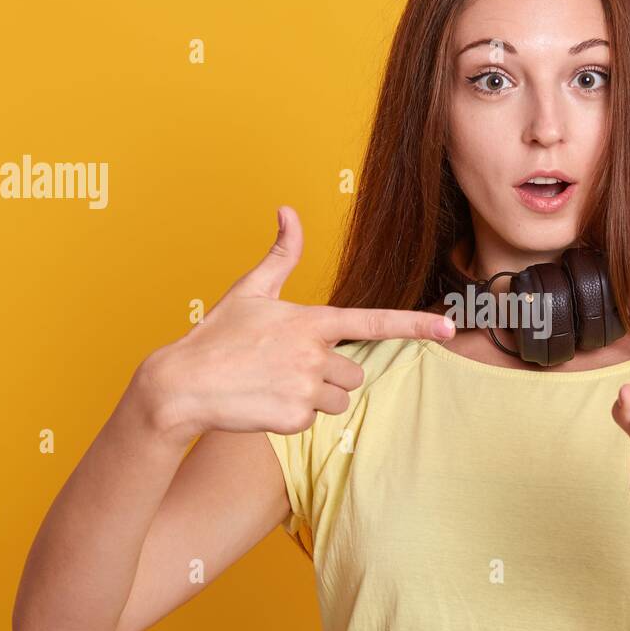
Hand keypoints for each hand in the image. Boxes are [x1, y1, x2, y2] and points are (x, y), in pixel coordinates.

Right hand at [135, 206, 455, 444]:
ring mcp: (306, 387)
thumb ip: (281, 254)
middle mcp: (315, 354)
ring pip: (339, 400)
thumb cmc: (217, 336)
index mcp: (311, 320)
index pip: (374, 322)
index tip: (448, 326)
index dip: (415, 324)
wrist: (181, 385)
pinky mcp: (295, 418)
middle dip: (330, 375)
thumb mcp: (250, 291)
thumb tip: (289, 210)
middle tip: (288, 368)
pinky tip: (264, 402)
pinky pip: (314, 421)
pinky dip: (293, 416)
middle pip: (354, 374)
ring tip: (275, 384)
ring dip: (316, 397)